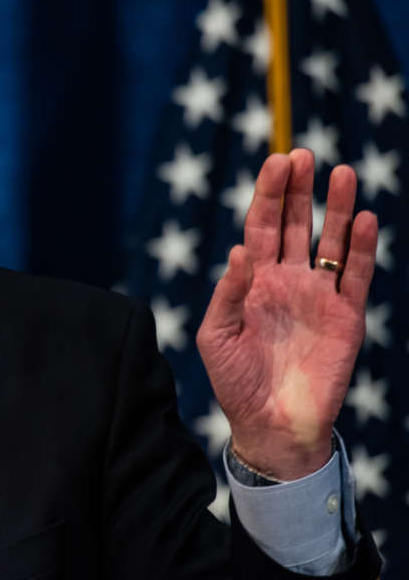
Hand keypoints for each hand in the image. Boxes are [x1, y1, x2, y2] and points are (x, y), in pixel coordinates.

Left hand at [196, 149, 377, 479]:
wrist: (271, 426)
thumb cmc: (235, 382)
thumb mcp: (215, 336)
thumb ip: (227, 293)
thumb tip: (239, 250)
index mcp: (252, 280)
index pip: (262, 226)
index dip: (269, 194)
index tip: (276, 161)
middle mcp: (286, 280)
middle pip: (296, 224)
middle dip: (299, 189)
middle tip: (304, 154)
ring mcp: (318, 296)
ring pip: (330, 242)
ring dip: (336, 208)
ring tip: (342, 172)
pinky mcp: (345, 318)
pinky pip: (355, 276)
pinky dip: (361, 249)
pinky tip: (364, 219)